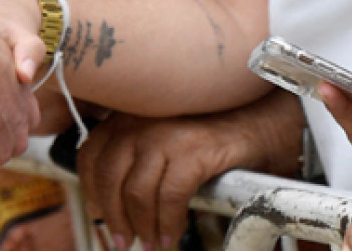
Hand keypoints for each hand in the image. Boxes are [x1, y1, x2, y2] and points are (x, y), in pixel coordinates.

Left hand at [78, 97, 299, 249]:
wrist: (260, 121)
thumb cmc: (211, 132)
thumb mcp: (163, 133)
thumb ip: (136, 152)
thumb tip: (111, 197)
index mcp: (129, 113)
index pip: (91, 154)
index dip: (92, 190)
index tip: (99, 213)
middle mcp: (142, 119)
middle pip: (109, 176)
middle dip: (113, 216)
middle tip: (121, 240)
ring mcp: (167, 133)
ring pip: (137, 191)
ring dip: (141, 226)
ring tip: (151, 243)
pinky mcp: (193, 150)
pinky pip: (170, 197)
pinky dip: (169, 222)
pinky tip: (173, 234)